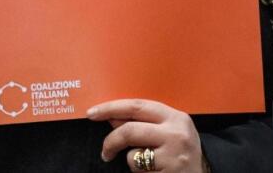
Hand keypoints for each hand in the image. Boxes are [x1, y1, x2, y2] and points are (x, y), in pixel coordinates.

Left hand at [88, 99, 204, 172]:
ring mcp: (175, 156)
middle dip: (111, 141)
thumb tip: (110, 116)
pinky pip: (140, 172)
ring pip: (133, 154)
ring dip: (132, 161)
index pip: (136, 106)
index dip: (110, 108)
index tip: (92, 113)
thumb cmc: (180, 154)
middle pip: (129, 130)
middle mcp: (177, 134)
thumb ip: (142, 122)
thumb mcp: (167, 133)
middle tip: (105, 152)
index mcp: (176, 117)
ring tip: (146, 165)